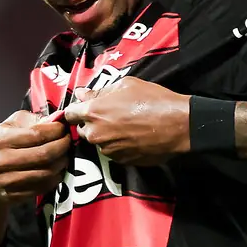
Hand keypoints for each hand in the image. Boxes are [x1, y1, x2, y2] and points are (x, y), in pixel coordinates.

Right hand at [0, 110, 70, 246]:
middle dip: (64, 146)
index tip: (64, 128)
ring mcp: (8, 180)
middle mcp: (2, 160)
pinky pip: (44, 186)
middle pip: (45, 154)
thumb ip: (31, 121)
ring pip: (47, 171)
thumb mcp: (7, 128)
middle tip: (70, 141)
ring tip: (65, 155)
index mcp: (1, 138)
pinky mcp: (15, 195)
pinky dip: (56, 177)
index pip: (38, 133)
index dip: (57, 130)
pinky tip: (57, 170)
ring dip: (62, 163)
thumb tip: (56, 118)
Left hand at [63, 77, 189, 165]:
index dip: (76, 110)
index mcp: (93, 112)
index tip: (84, 108)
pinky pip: (113, 152)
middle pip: (83, 129)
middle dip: (92, 123)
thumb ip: (99, 91)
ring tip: (126, 126)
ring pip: (99, 142)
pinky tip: (134, 136)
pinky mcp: (121, 161)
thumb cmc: (153, 100)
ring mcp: (108, 150)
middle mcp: (96, 134)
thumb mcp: (126, 85)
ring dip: (106, 135)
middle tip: (111, 115)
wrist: (178, 125)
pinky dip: (119, 145)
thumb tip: (81, 94)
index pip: (69, 114)